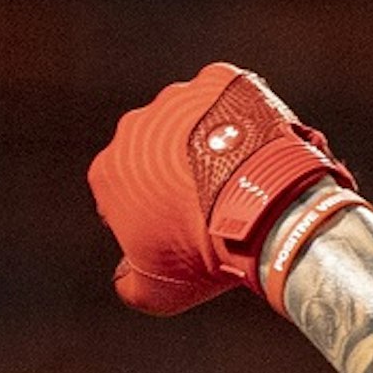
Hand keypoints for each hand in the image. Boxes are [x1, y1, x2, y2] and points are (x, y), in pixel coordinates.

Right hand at [87, 64, 365, 314]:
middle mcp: (134, 126)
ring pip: (191, 121)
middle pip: (153, 151)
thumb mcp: (158, 291)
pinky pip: (229, 98)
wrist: (263, 208)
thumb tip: (124, 277)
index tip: (181, 225)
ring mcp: (178, 98)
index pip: (123, 190)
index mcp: (108, 170)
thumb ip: (129, 283)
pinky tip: (258, 145)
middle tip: (214, 199)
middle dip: (175, 172)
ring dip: (209, 142)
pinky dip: (241, 116)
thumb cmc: (206, 253)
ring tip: (241, 173)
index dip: (151, 210)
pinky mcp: (221, 80)